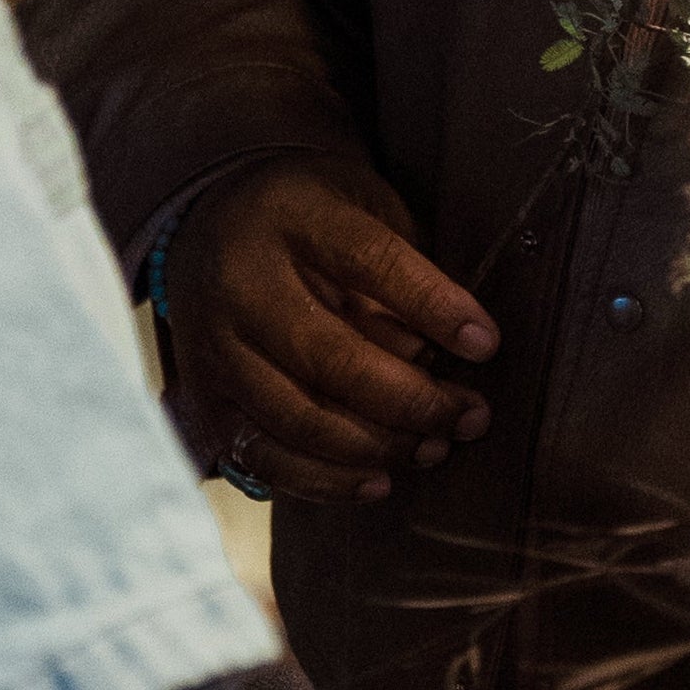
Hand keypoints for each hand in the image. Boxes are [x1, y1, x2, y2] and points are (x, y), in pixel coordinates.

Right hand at [160, 154, 496, 504]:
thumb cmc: (312, 221)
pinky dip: (326, 481)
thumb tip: (441, 360)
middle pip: (331, 357)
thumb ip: (400, 275)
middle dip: (413, 400)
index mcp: (291, 217)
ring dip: (378, 447)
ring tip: (435, 449)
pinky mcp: (202, 399)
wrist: (208, 225)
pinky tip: (380, 481)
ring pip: (298, 418)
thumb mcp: (362, 208)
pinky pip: (264, 457)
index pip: (372, 263)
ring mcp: (211, 347)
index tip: (487, 345)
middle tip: (470, 417)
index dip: (434, 307)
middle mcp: (240, 283)